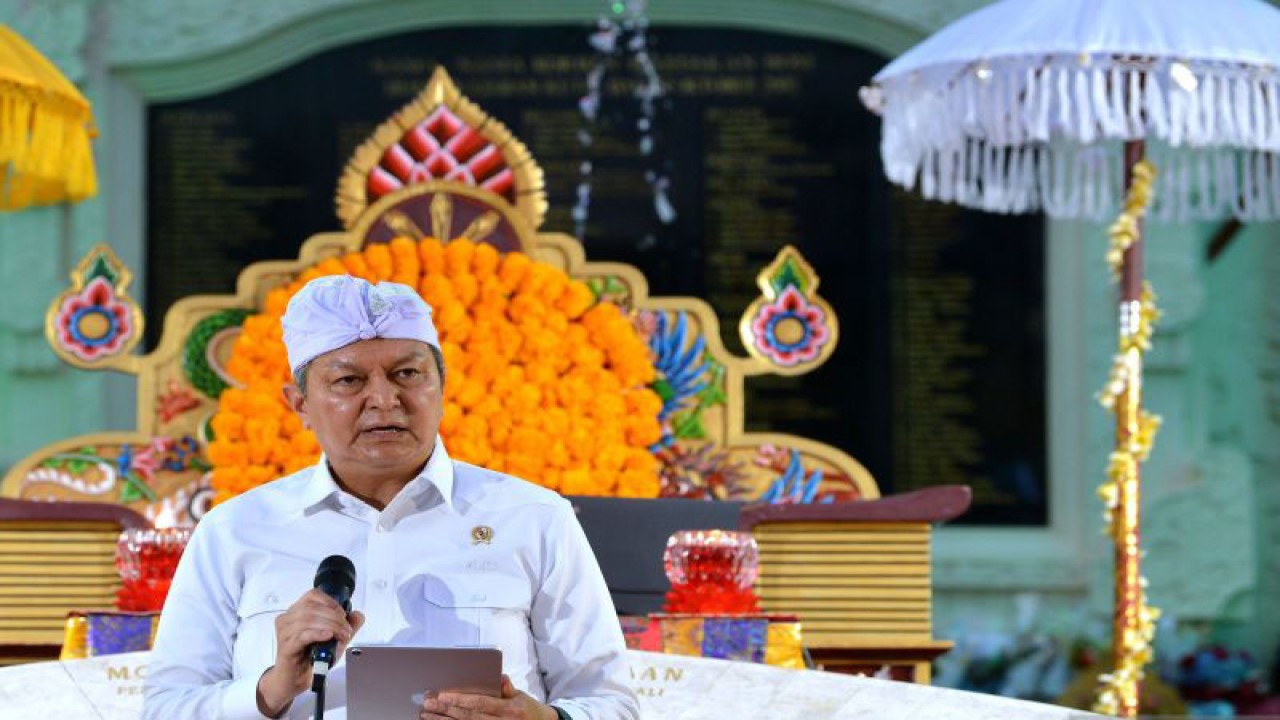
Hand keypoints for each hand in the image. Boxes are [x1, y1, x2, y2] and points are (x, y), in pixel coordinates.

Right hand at [255, 589, 365, 717]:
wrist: (295, 680)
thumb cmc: (310, 658)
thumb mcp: (334, 640)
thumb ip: (346, 626)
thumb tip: (357, 615)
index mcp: (296, 612)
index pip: (312, 595)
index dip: (331, 602)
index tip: (343, 615)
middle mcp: (287, 619)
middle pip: (312, 607)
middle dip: (335, 617)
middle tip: (346, 630)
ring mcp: (284, 633)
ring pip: (308, 619)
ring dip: (330, 626)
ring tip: (341, 637)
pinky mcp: (285, 647)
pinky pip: (301, 635)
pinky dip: (318, 633)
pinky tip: (328, 637)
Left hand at [420, 674, 557, 719]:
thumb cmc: (527, 710)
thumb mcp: (521, 696)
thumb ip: (507, 688)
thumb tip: (499, 677)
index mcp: (509, 710)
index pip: (480, 704)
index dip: (460, 700)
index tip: (443, 695)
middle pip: (468, 717)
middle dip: (446, 710)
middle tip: (428, 704)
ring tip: (426, 715)